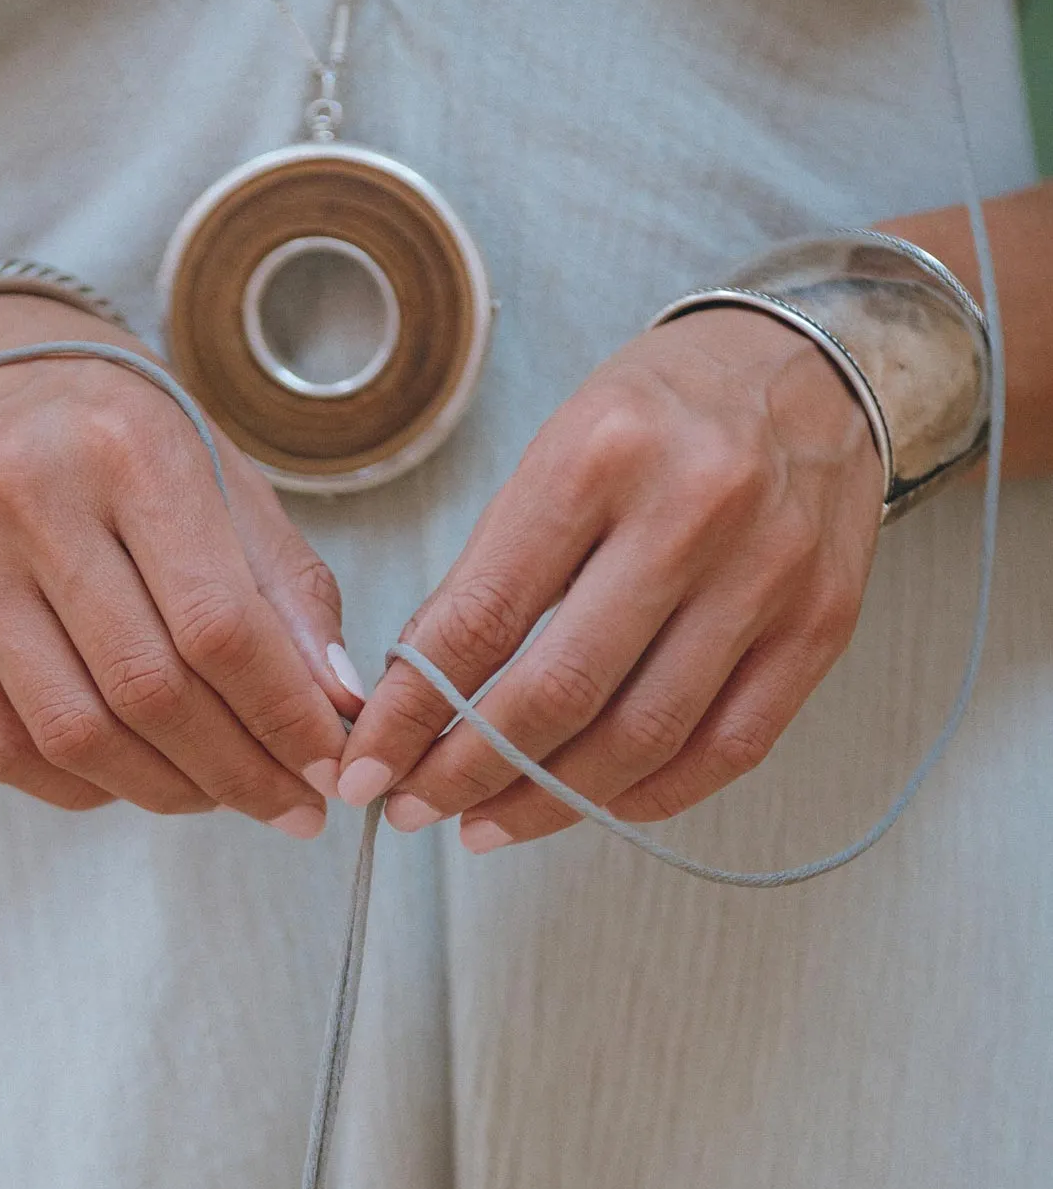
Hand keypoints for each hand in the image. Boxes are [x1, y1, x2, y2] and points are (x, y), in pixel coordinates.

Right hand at [0, 293, 361, 823]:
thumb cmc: (114, 431)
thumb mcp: (218, 470)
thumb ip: (285, 586)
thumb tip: (337, 704)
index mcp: (127, 445)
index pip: (219, 624)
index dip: (285, 718)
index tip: (330, 765)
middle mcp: (28, 496)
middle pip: (148, 690)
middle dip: (239, 770)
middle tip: (293, 803)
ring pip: (75, 734)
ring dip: (168, 790)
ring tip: (224, 795)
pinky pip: (2, 748)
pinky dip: (86, 787)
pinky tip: (138, 777)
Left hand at [337, 308, 882, 845]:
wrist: (819, 367)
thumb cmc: (664, 411)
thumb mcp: (557, 448)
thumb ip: (493, 569)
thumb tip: (417, 699)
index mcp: (600, 454)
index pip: (481, 618)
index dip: (412, 713)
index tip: (366, 767)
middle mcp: (692, 512)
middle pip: (559, 692)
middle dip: (468, 771)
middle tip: (415, 807)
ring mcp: (768, 574)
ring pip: (642, 736)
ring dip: (550, 801)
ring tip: (488, 821)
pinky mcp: (822, 624)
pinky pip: (728, 748)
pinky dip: (650, 794)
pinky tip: (592, 804)